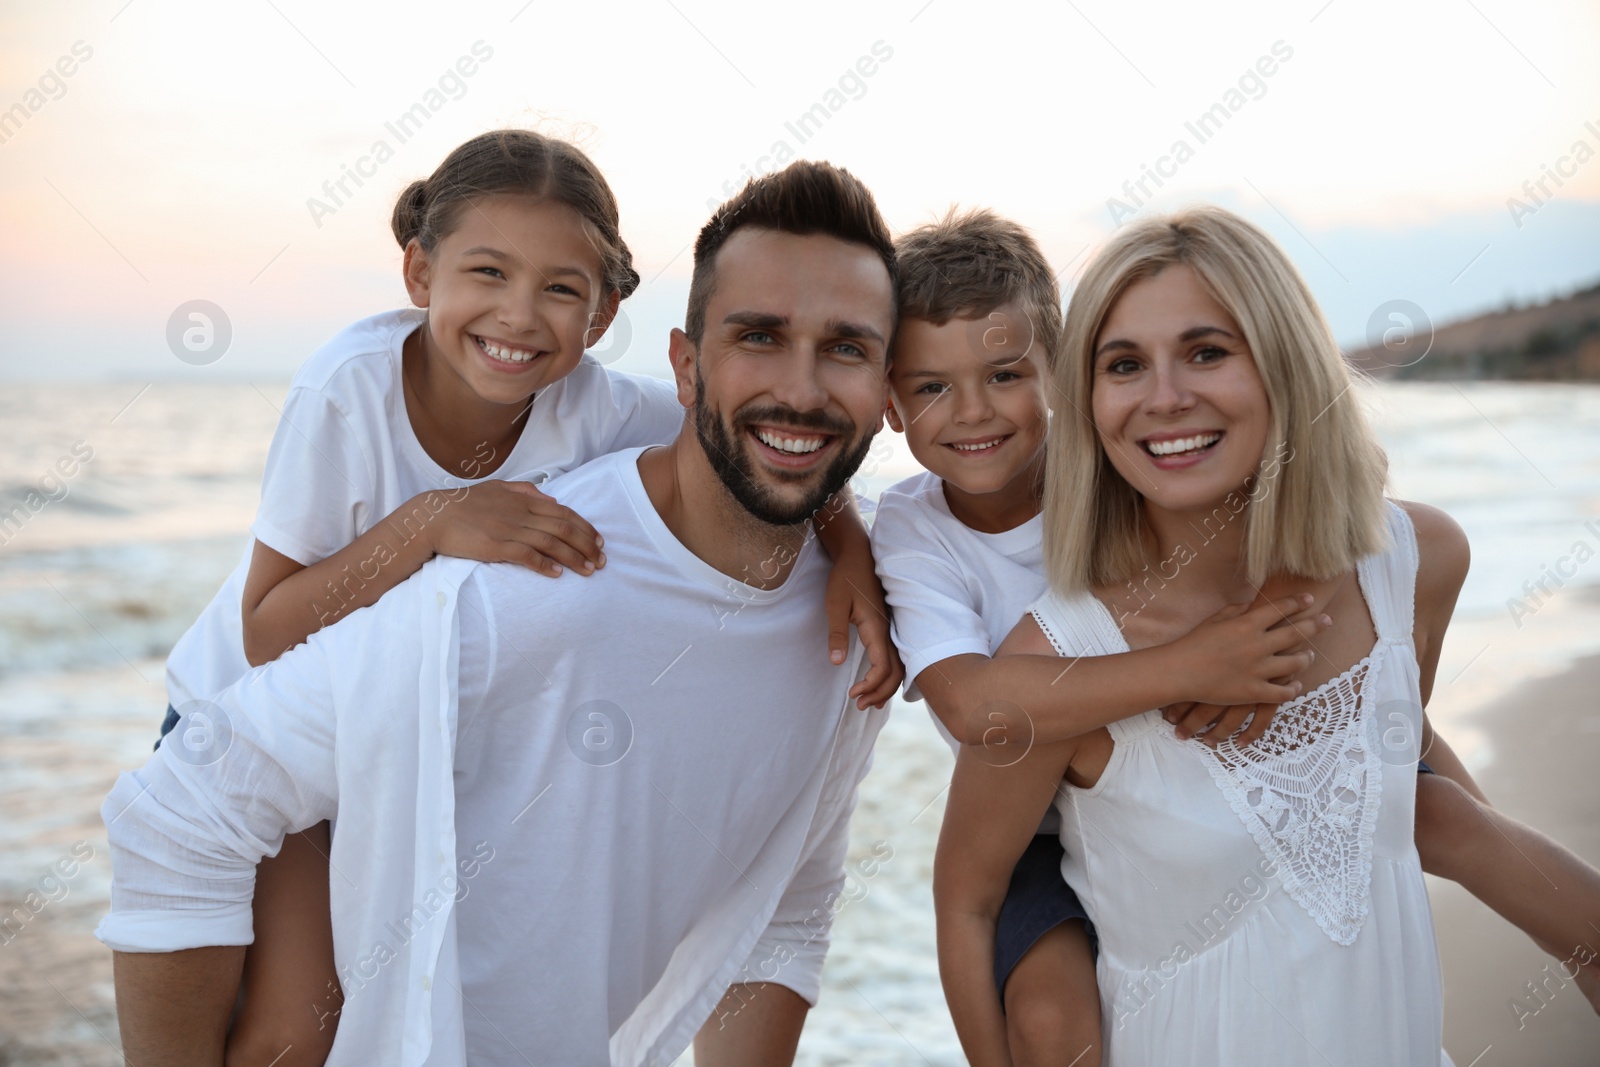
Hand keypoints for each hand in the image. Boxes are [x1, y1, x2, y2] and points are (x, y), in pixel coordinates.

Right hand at [418, 481, 603, 576]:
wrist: (433, 517)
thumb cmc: (464, 504)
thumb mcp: (496, 488)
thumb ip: (525, 491)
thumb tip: (550, 497)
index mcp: (522, 499)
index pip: (563, 512)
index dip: (584, 526)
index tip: (599, 540)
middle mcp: (519, 513)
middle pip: (563, 528)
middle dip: (587, 544)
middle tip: (602, 559)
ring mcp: (508, 530)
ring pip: (551, 543)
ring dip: (574, 558)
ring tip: (589, 570)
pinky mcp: (495, 546)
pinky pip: (526, 556)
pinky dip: (545, 564)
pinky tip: (557, 574)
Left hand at [823, 544, 902, 709]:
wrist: (858, 555)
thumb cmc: (845, 578)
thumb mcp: (834, 605)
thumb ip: (836, 634)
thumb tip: (836, 663)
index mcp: (877, 627)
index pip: (883, 667)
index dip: (871, 685)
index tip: (852, 693)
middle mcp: (889, 631)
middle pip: (896, 672)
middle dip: (880, 693)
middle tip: (859, 705)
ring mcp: (891, 629)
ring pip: (899, 666)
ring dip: (886, 687)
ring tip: (868, 702)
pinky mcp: (888, 626)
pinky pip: (896, 656)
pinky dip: (890, 675)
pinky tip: (878, 682)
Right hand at [1163, 593, 1330, 742]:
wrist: (1179, 672)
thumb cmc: (1193, 643)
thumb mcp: (1215, 620)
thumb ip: (1237, 611)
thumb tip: (1253, 605)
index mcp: (1246, 624)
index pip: (1280, 608)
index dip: (1298, 602)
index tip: (1310, 599)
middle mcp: (1257, 645)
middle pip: (1296, 633)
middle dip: (1315, 624)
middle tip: (1327, 620)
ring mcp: (1257, 670)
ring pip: (1294, 664)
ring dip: (1306, 658)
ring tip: (1310, 656)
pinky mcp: (1253, 691)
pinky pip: (1282, 692)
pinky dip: (1292, 688)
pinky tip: (1296, 685)